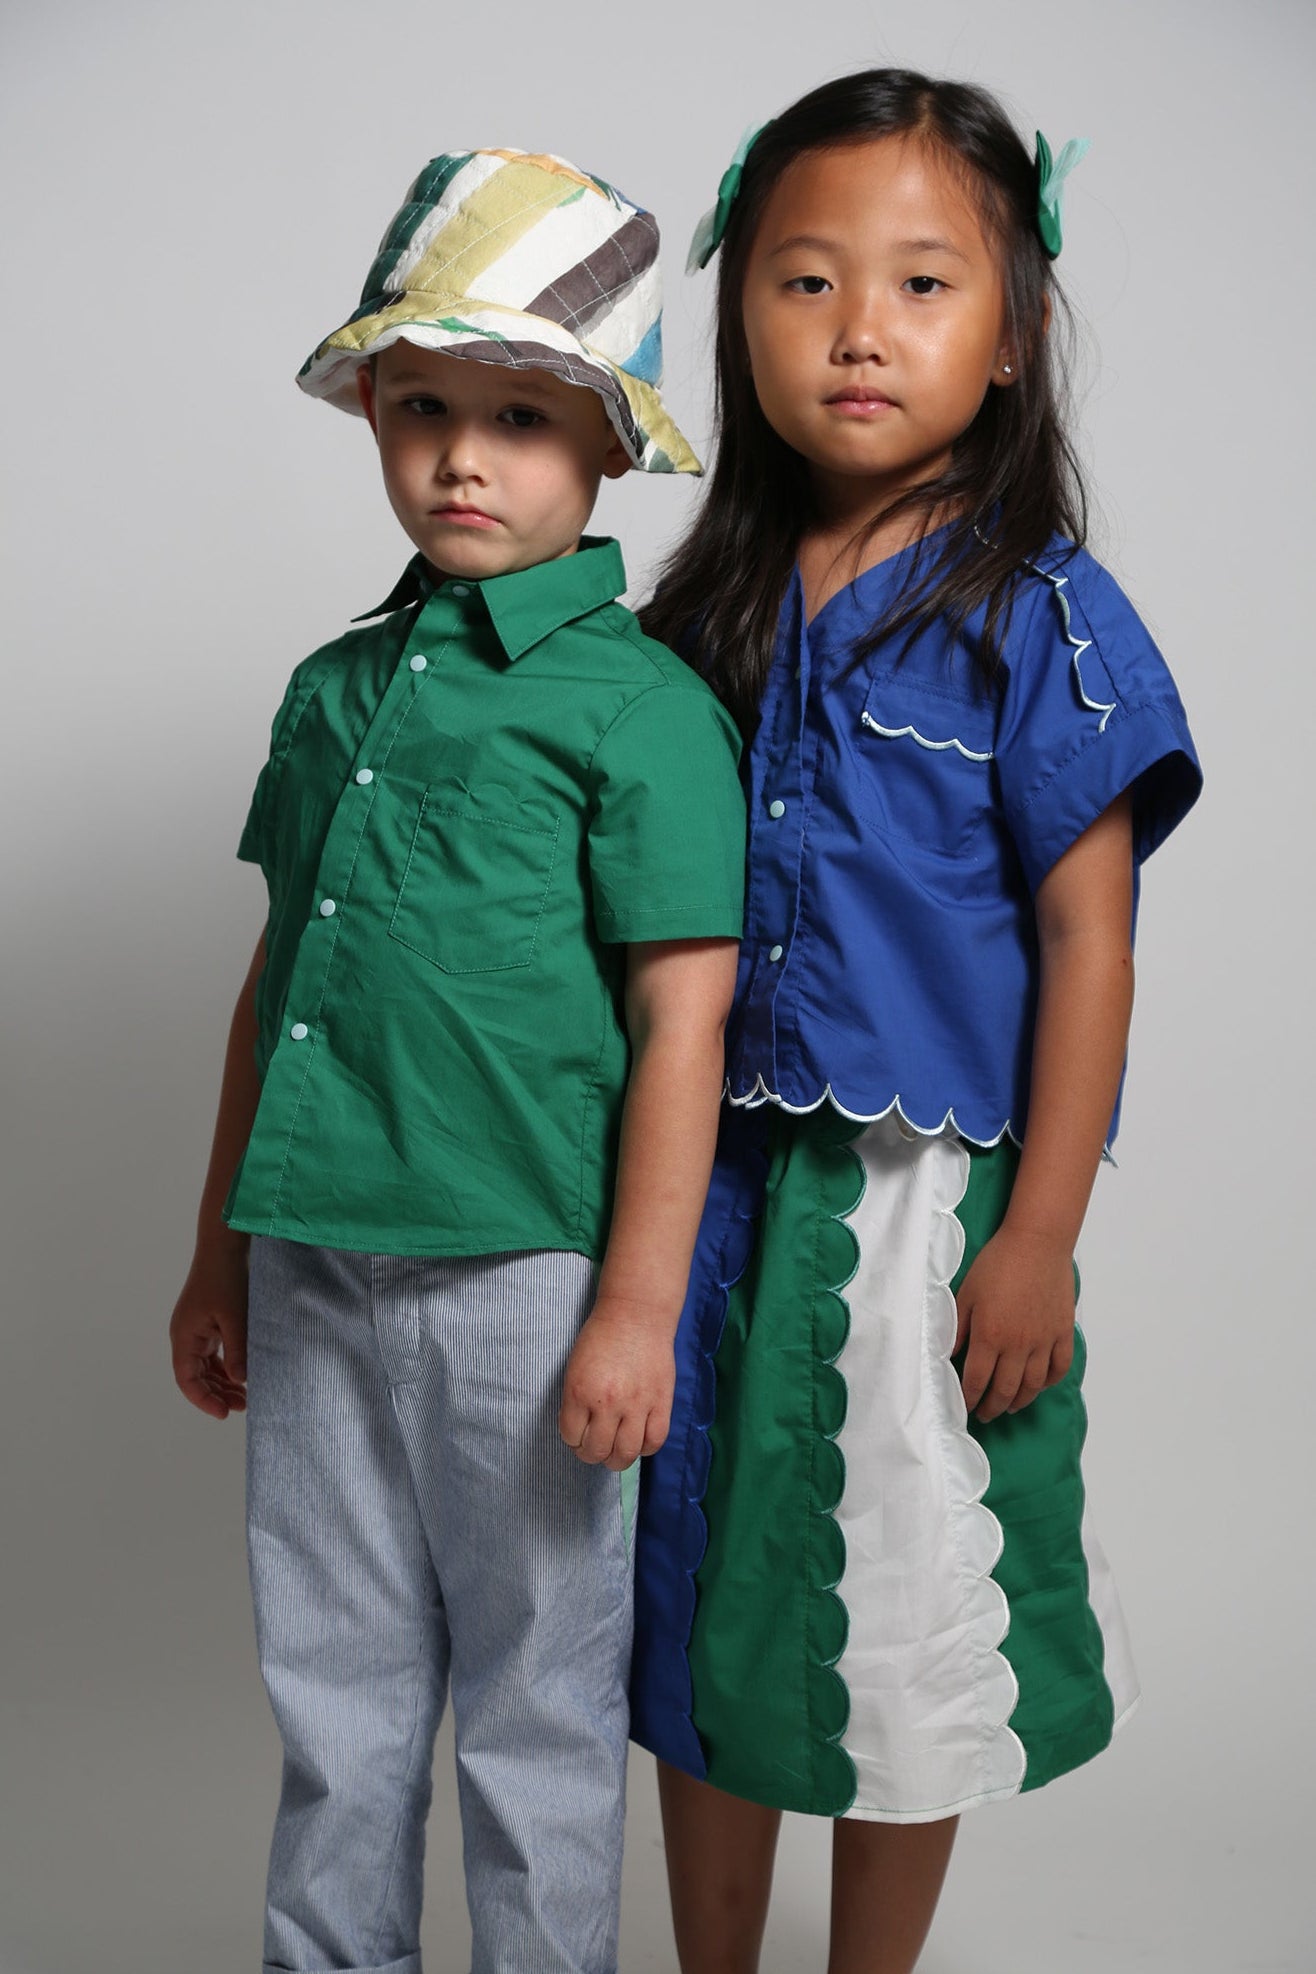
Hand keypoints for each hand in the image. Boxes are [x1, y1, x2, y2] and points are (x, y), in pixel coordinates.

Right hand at [169, 1241, 249, 1419]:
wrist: (225, 1244)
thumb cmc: (227, 1277)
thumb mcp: (235, 1317)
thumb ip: (237, 1350)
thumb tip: (241, 1382)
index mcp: (184, 1336)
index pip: (187, 1379)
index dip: (204, 1399)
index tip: (224, 1413)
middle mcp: (187, 1335)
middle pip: (196, 1376)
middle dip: (217, 1394)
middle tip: (244, 1406)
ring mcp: (197, 1328)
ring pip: (206, 1366)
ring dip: (223, 1381)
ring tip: (246, 1396)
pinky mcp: (209, 1321)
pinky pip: (214, 1353)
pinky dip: (227, 1366)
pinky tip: (244, 1374)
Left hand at [558, 1299, 676, 1469]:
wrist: (636, 1314)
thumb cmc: (602, 1336)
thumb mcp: (575, 1367)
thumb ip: (575, 1401)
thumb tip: (580, 1432)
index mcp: (580, 1392)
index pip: (571, 1436)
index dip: (572, 1438)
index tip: (577, 1433)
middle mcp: (608, 1403)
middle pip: (596, 1451)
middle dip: (591, 1454)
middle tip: (594, 1446)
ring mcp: (637, 1404)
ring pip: (626, 1453)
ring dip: (617, 1459)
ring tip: (615, 1451)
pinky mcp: (661, 1402)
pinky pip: (654, 1441)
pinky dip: (645, 1448)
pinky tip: (638, 1440)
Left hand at [953, 1226, 1074, 1423]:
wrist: (1037, 1243)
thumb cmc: (997, 1263)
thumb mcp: (966, 1293)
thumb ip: (958, 1328)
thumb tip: (949, 1355)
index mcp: (990, 1336)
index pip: (977, 1381)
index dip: (970, 1398)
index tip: (965, 1407)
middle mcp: (1018, 1345)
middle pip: (1005, 1390)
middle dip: (993, 1407)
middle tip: (986, 1414)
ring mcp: (1044, 1341)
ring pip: (1033, 1385)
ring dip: (1020, 1401)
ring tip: (1010, 1406)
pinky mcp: (1063, 1333)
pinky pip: (1059, 1368)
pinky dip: (1049, 1382)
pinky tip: (1039, 1385)